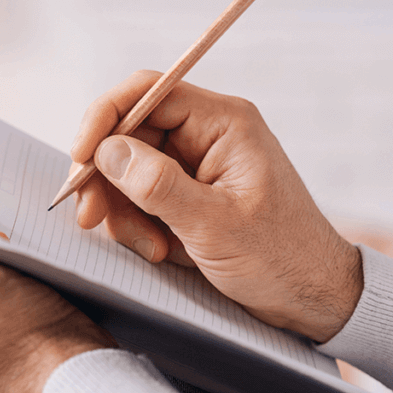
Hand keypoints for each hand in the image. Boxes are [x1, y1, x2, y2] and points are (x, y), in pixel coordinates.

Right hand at [69, 70, 362, 342]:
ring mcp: (194, 165)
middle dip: (105, 177)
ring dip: (122, 210)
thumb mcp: (213, 225)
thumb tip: (107, 151)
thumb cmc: (280, 259)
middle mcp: (206, 135)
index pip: (146, 92)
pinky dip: (135, 224)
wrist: (312, 299)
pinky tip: (158, 250)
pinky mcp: (186, 194)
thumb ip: (157, 184)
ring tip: (149, 248)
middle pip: (128, 133)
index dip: (103, 118)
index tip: (80, 158)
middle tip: (90, 217)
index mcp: (223, 123)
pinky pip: (138, 196)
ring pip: (126, 169)